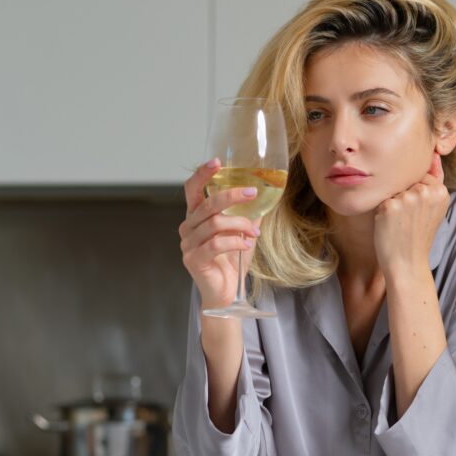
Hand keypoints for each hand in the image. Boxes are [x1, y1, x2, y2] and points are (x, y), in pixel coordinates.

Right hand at [179, 158, 261, 308]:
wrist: (225, 293)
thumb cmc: (231, 262)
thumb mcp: (243, 234)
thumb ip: (249, 215)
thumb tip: (267, 196)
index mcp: (196, 217)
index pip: (192, 190)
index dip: (202, 174)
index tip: (217, 162)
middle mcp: (188, 228)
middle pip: (207, 204)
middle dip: (232, 196)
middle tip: (252, 193)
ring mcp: (188, 244)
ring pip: (215, 224)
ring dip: (240, 225)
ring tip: (254, 232)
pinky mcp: (193, 260)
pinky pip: (216, 244)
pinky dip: (235, 241)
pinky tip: (246, 244)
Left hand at [373, 152, 449, 275]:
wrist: (408, 264)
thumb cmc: (417, 236)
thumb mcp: (433, 208)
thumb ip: (435, 181)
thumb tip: (434, 154)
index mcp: (441, 191)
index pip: (419, 177)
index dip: (413, 195)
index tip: (417, 215)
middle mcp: (427, 192)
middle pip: (405, 181)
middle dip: (402, 198)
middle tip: (407, 221)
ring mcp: (408, 198)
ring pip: (392, 189)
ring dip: (391, 204)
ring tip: (399, 223)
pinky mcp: (390, 206)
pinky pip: (380, 199)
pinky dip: (381, 212)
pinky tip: (389, 225)